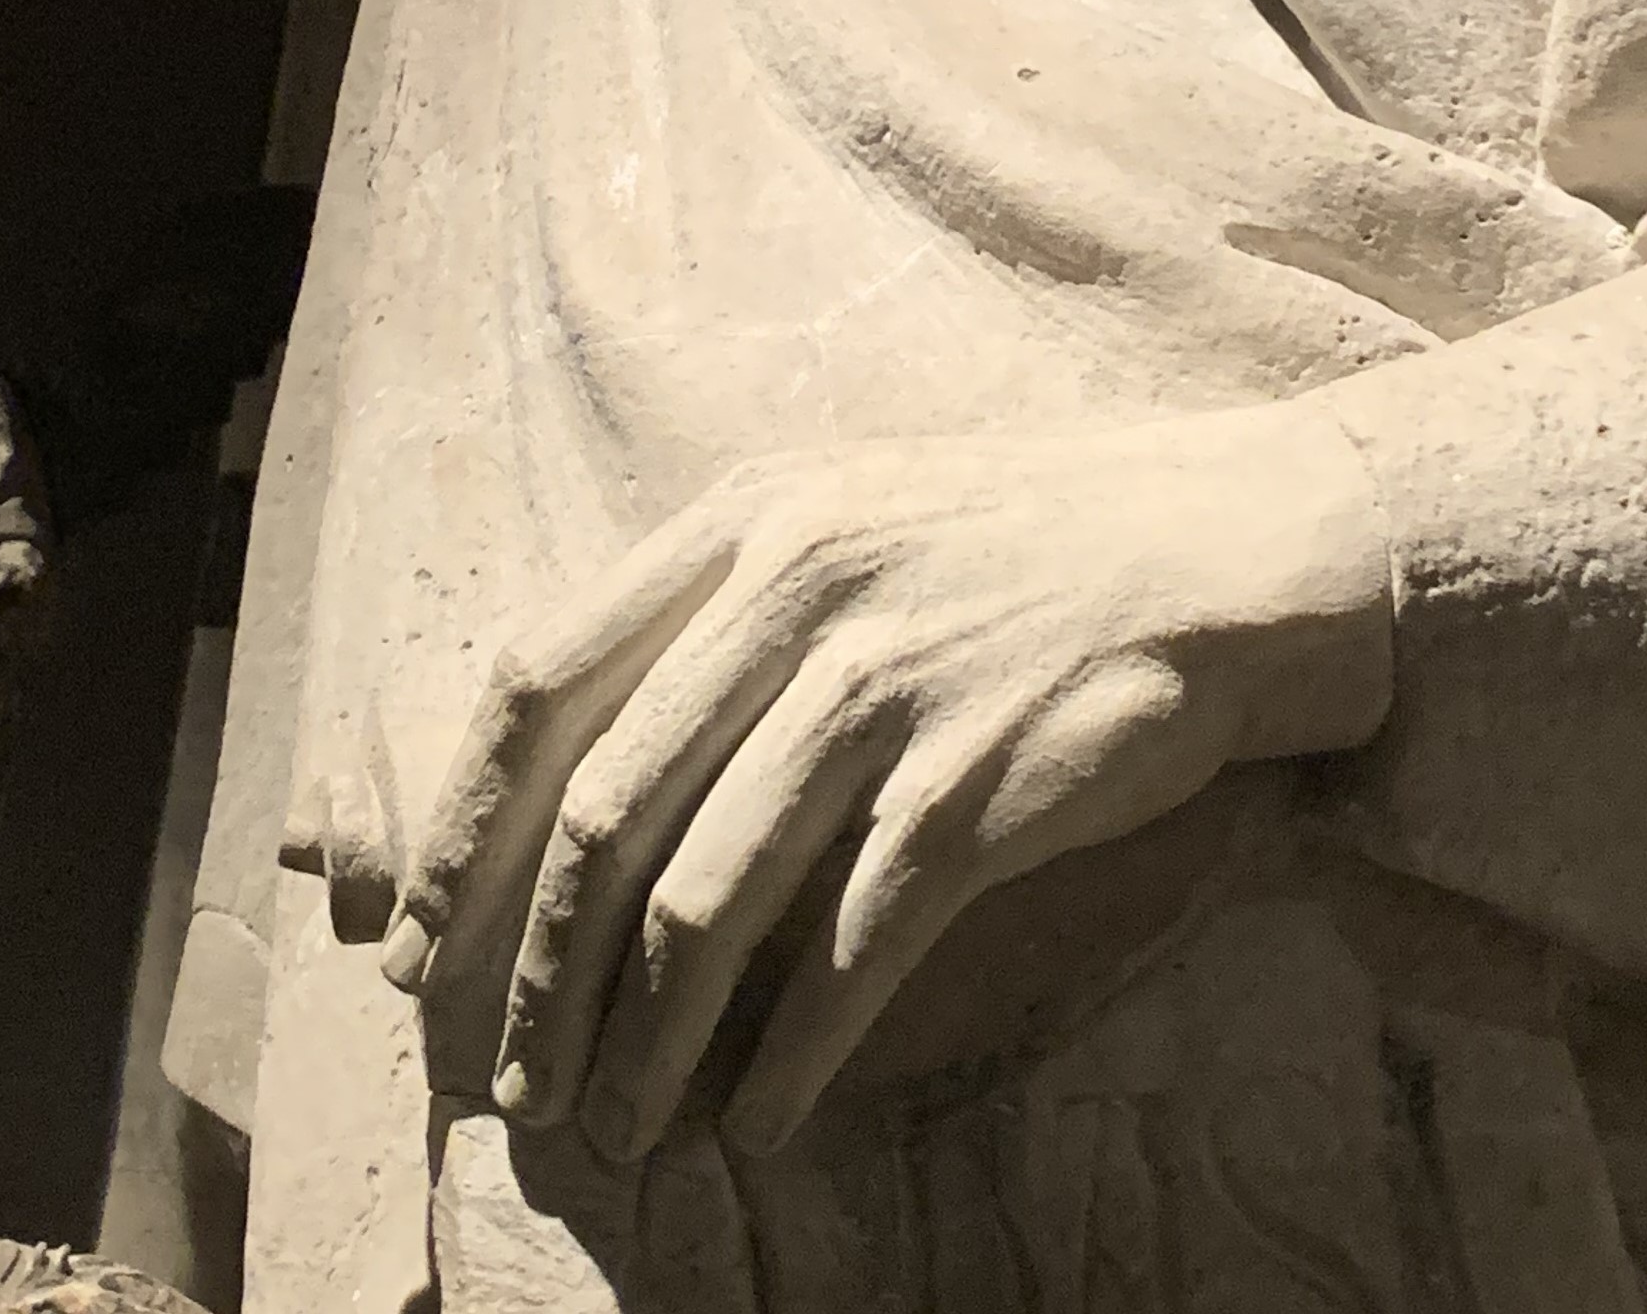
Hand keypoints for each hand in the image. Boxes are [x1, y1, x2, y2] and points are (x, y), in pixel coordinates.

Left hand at [381, 396, 1391, 1161]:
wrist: (1231, 547)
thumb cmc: (1029, 543)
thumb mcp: (853, 516)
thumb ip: (725, 614)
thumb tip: (582, 767)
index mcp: (746, 521)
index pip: (537, 674)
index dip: (460, 828)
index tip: (414, 947)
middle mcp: (798, 590)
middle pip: (602, 812)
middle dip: (536, 974)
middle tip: (515, 1086)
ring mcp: (887, 688)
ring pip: (703, 899)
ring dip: (643, 1041)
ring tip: (619, 1130)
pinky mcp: (974, 786)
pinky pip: (843, 951)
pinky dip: (785, 1056)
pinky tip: (760, 1120)